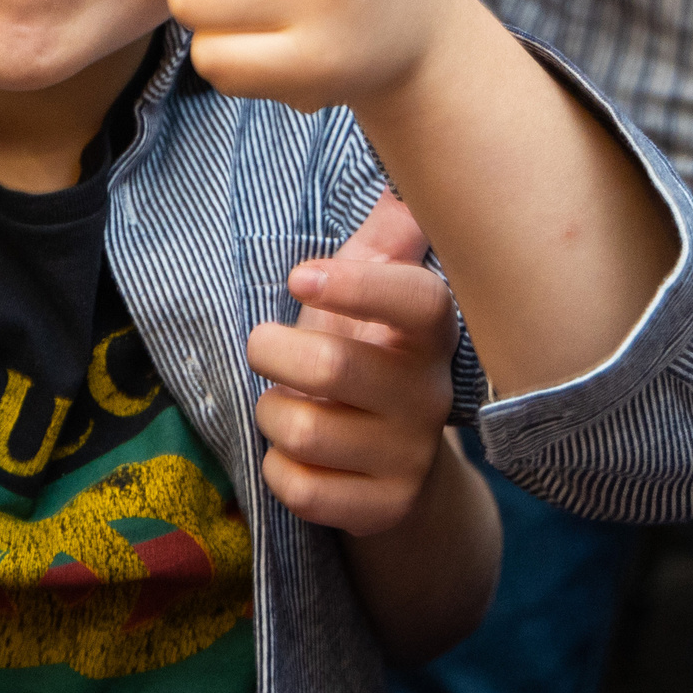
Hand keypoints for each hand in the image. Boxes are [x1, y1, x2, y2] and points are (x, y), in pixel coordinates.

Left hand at [246, 192, 458, 535]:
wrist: (395, 466)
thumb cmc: (366, 356)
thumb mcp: (373, 295)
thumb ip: (386, 238)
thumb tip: (403, 182)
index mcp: (426, 334)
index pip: (417, 303)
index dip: (359, 286)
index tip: (300, 275)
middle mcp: (429, 396)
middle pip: (333, 366)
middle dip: (272, 351)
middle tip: (263, 346)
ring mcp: (410, 458)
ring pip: (304, 431)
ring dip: (269, 412)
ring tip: (282, 403)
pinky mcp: (383, 509)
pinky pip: (300, 488)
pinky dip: (276, 470)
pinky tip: (293, 456)